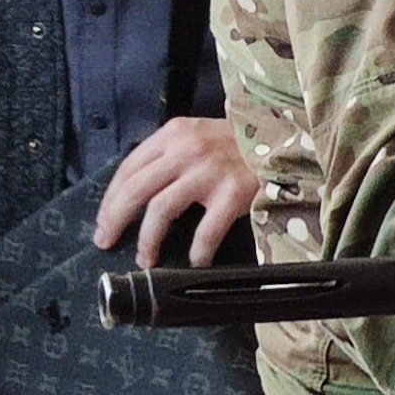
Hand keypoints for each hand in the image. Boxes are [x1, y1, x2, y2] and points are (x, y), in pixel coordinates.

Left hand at [96, 115, 257, 265]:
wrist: (289, 139)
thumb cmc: (244, 141)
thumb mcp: (200, 134)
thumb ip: (171, 152)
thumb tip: (138, 189)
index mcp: (175, 133)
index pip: (128, 168)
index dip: (110, 199)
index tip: (104, 220)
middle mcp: (187, 150)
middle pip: (136, 189)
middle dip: (115, 220)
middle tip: (107, 240)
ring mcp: (210, 172)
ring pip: (161, 210)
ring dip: (147, 239)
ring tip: (145, 258)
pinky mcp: (233, 193)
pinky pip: (206, 230)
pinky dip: (198, 250)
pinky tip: (195, 261)